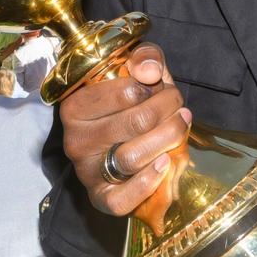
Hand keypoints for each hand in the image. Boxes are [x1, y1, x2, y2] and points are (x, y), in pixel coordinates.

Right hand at [56, 43, 189, 216]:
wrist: (123, 142)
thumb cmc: (128, 103)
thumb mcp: (134, 69)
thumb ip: (144, 58)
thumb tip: (150, 72)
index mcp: (75, 106)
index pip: (128, 92)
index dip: (156, 87)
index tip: (163, 87)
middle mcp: (75, 140)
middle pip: (136, 122)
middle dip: (168, 110)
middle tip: (179, 106)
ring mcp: (87, 171)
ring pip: (132, 156)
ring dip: (167, 139)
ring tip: (180, 126)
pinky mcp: (100, 198)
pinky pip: (121, 198)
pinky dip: (148, 182)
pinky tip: (165, 163)